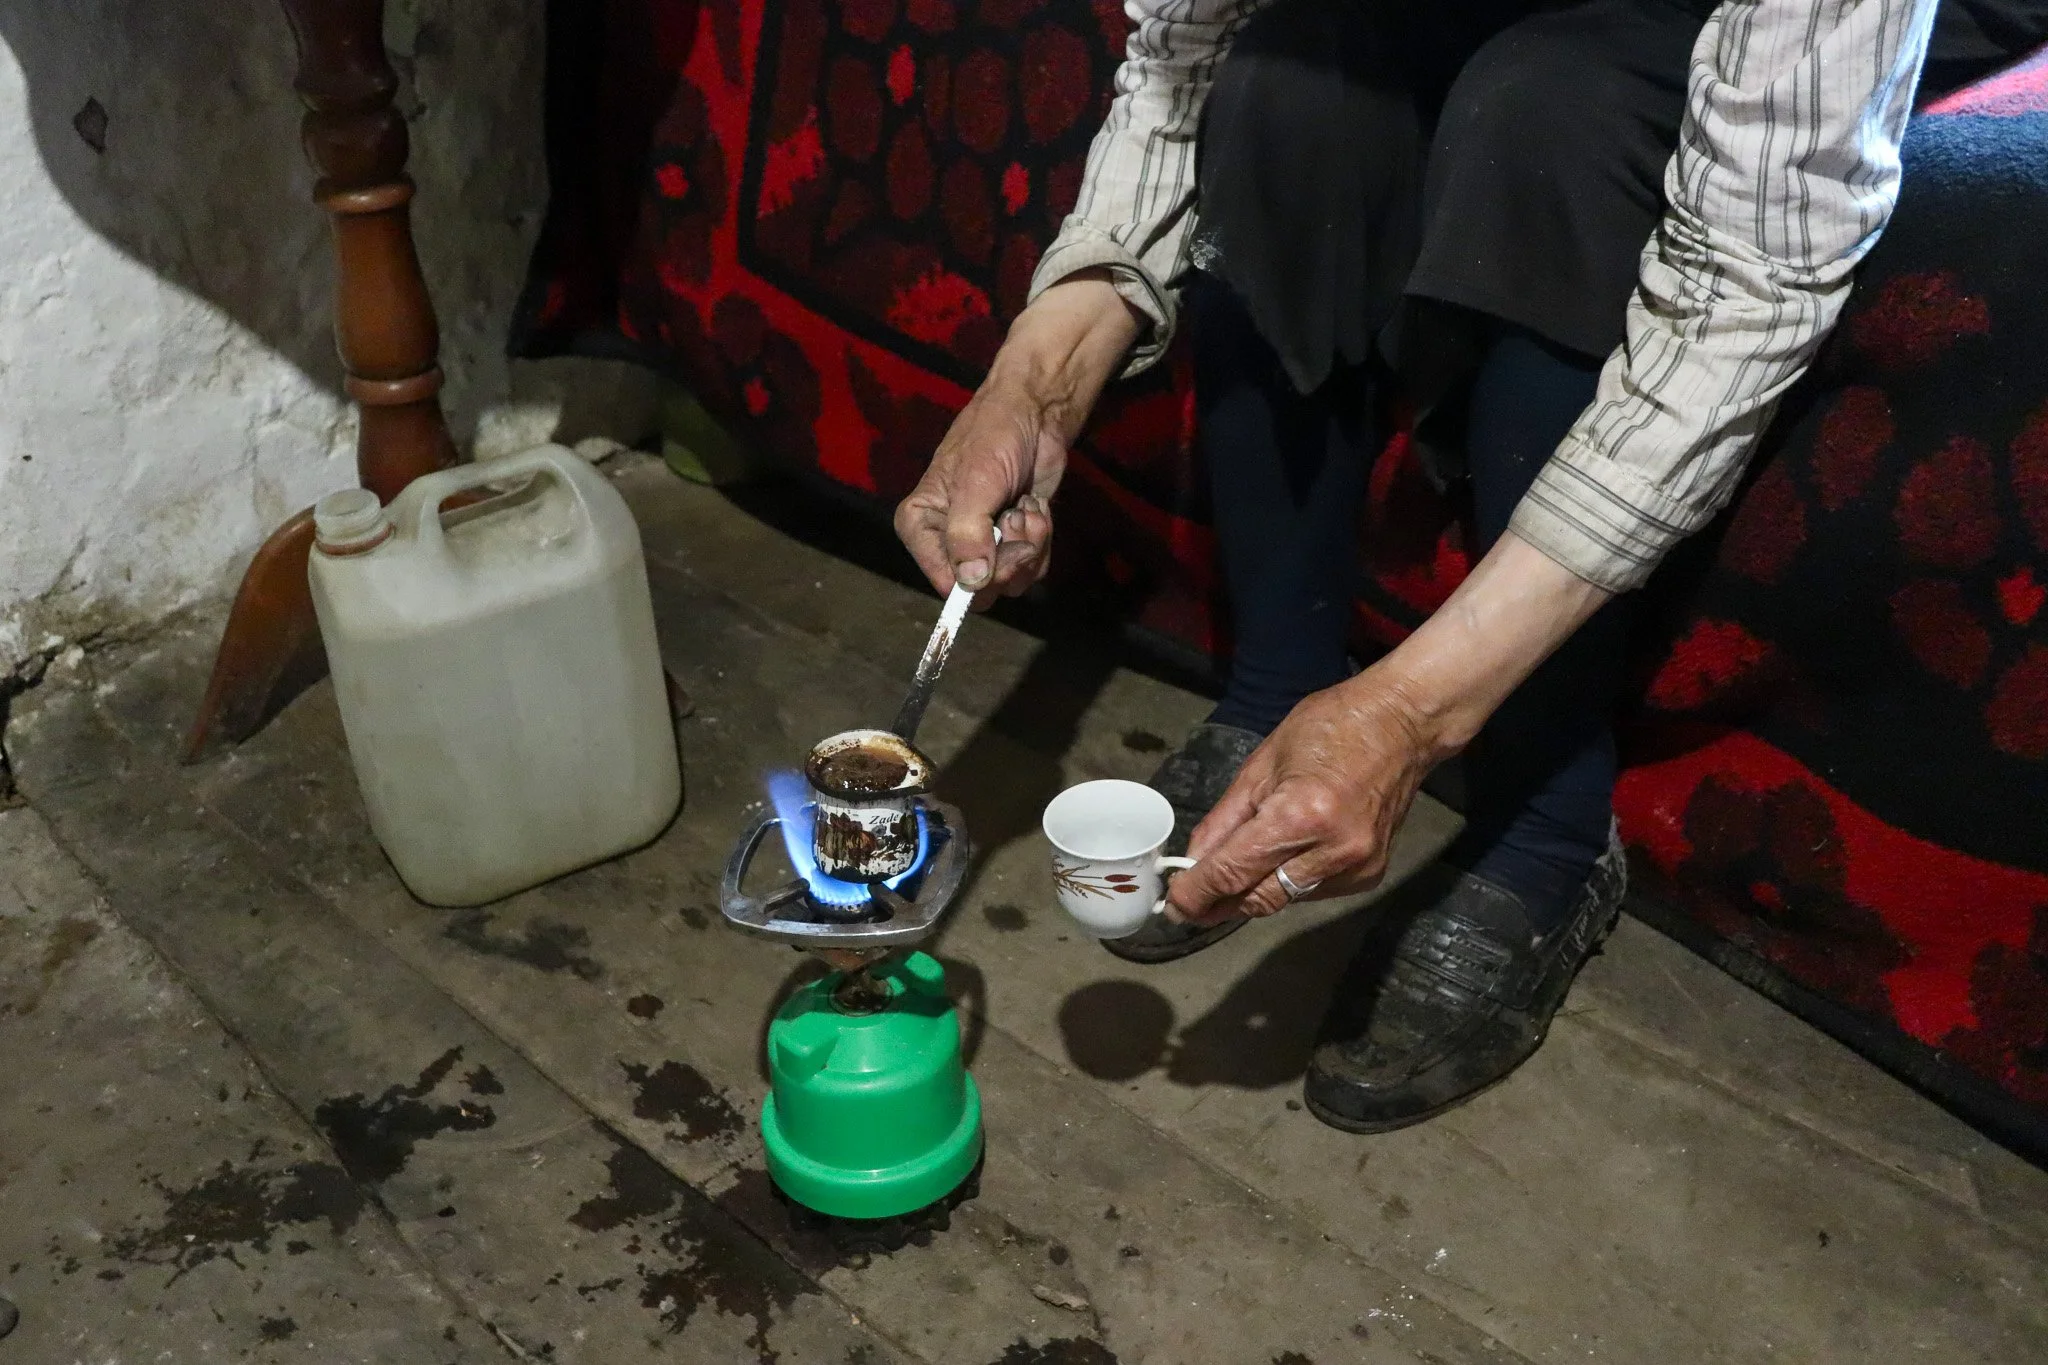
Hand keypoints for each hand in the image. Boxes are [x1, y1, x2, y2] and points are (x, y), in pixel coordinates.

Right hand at [893, 371, 1061, 602]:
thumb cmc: (995, 436)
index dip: (977, 579)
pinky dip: (1041, 540)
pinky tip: (1034, 508)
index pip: (943, 581)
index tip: (1003, 550)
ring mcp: (983, 546)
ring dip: (1029, 545)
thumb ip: (967, 533)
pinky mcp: (1013, 543)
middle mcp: (947, 542)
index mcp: (921, 526)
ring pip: (1011, 581)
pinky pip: (1031, 568)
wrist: (1035, 415)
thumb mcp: (976, 482)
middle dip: (1009, 559)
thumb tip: (971, 583)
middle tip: (1017, 519)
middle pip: (980, 590)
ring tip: (1025, 507)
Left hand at [1163, 532, 1616, 925]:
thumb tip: (1195, 861)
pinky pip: (1311, 892)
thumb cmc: (1331, 728)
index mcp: (1301, 814)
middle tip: (1190, 902)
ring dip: (1252, 891)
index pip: (1234, 873)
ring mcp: (1356, 867)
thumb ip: (1226, 820)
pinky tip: (1281, 857)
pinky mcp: (1370, 875)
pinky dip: (1287, 881)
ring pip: (1283, 900)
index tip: (1173, 904)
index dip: (1197, 894)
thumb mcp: (1263, 764)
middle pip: (1257, 899)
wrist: (1403, 725)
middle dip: (1218, 903)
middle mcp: (1331, 850)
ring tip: (1232, 872)